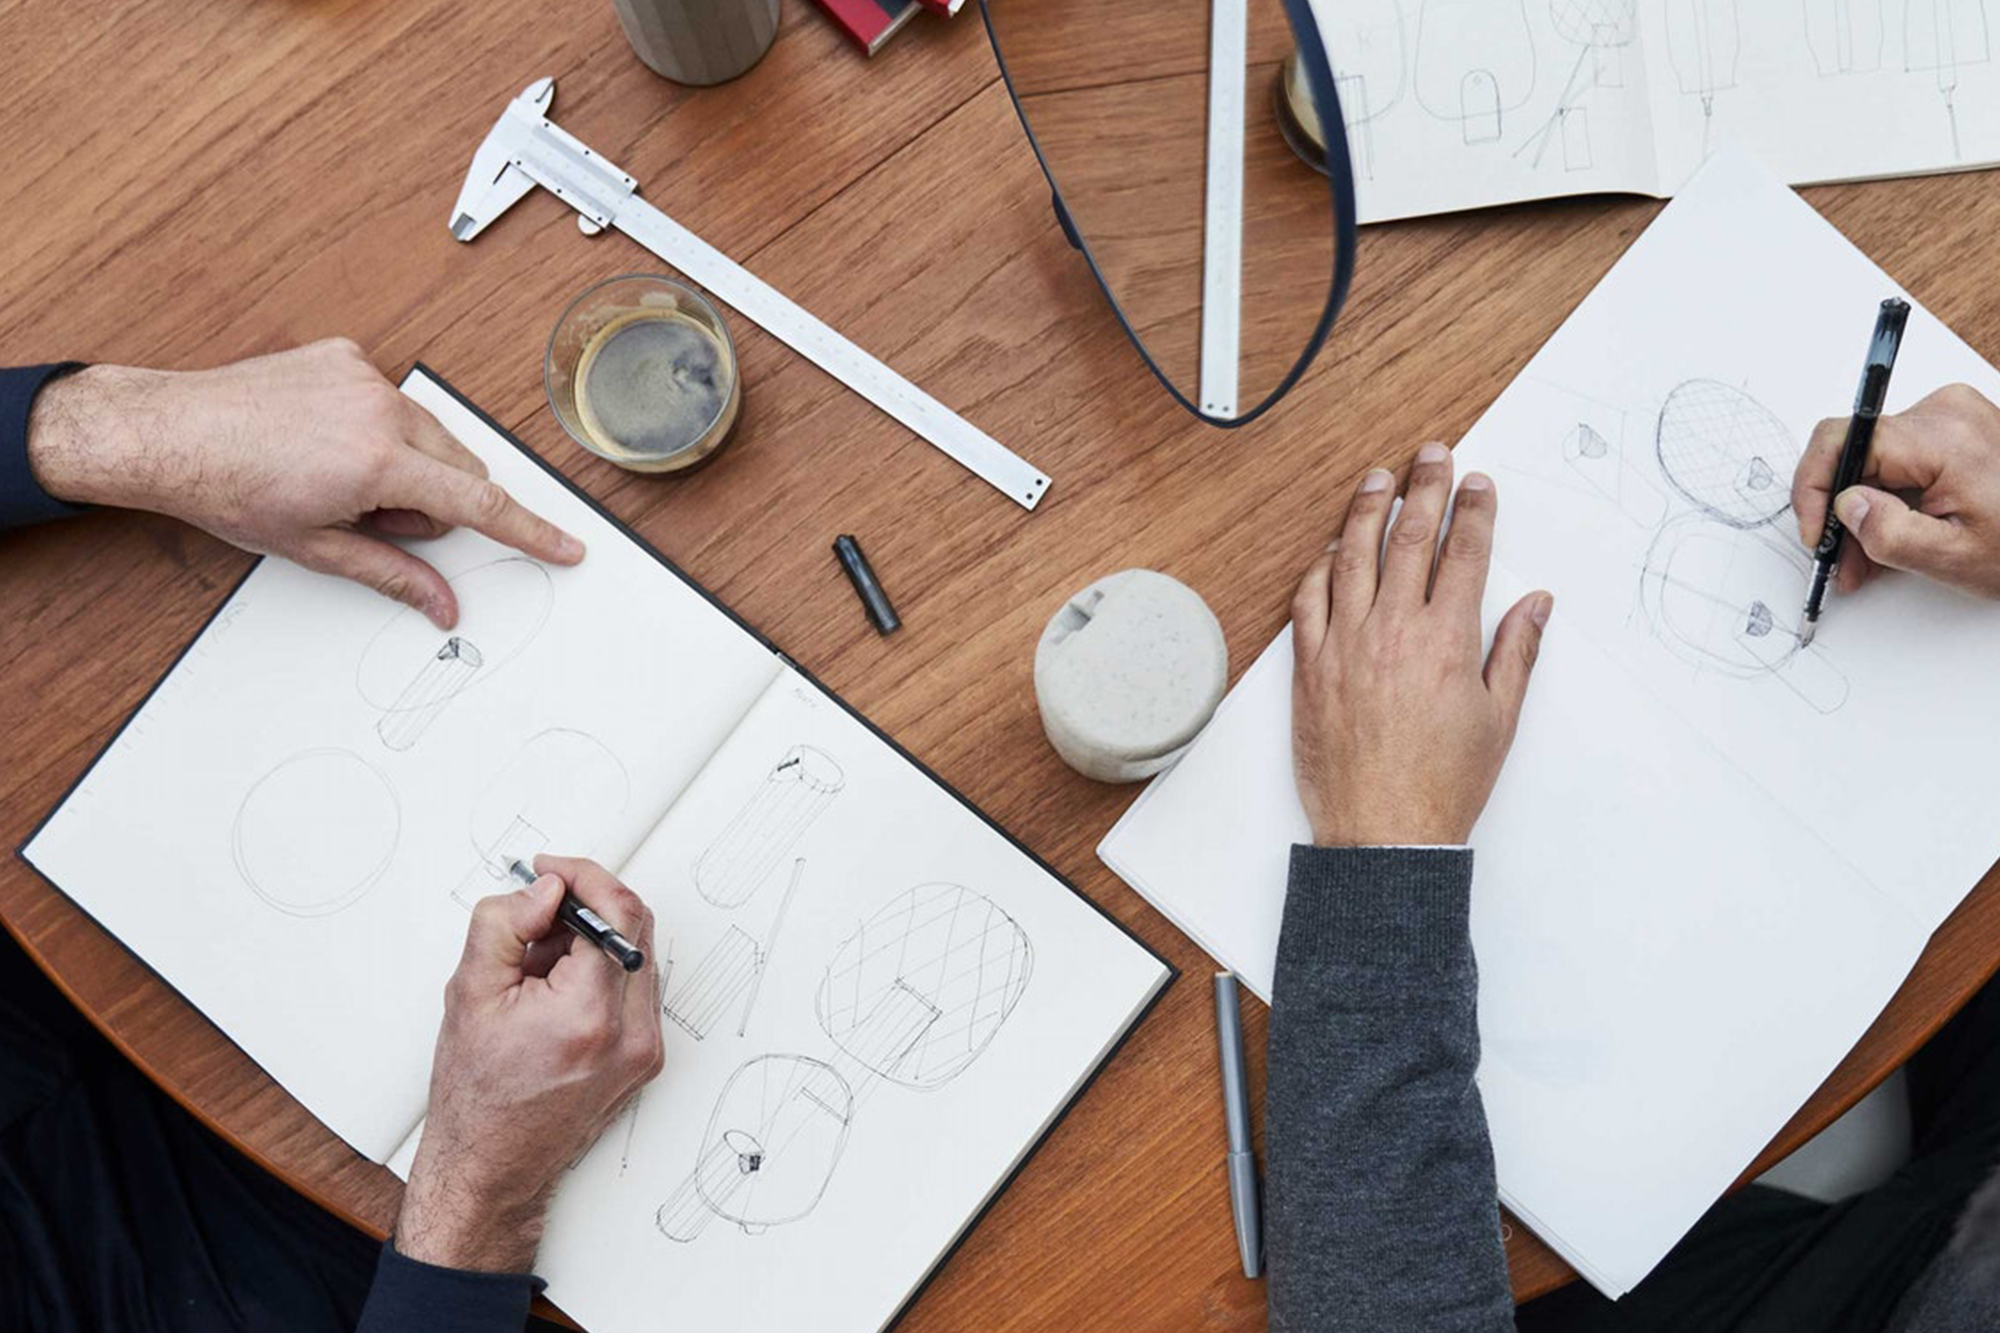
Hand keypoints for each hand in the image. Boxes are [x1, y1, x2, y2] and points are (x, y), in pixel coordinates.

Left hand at [24, 339, 583, 627]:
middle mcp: (379, 410)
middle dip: (433, 500)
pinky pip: (391, 399)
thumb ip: (394, 575)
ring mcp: (363, 377)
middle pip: (459, 467)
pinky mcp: (344, 356)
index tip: (566, 545)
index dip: (530, 531)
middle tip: (372, 517)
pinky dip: (376, 426)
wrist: (169, 433)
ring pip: (429, 433)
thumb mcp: (317, 548)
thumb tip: (441, 605)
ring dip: (406, 463)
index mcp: (377, 462)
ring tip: (340, 477)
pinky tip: (326, 438)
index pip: (478, 505)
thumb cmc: (228, 489)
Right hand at [396, 857, 663, 1272]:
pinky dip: (601, 972)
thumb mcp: (469, 994)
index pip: (616, 913)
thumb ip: (505, 924)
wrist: (491, 1167)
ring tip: (538, 967)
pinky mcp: (646, 1057)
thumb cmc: (477, 1096)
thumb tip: (547, 890)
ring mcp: (646, 1049)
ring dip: (593, 939)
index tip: (550, 872)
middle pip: (635, 928)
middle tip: (537, 913)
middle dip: (586, 905)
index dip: (582, 877)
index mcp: (590, 1016)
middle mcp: (632, 1034)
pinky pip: (635, 988)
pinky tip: (558, 991)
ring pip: (637, 955)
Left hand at [1290, 444, 1552, 846]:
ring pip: (1353, 558)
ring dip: (1366, 512)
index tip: (1477, 483)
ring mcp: (1344, 646)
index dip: (1473, 511)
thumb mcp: (1498, 719)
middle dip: (1423, 489)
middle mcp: (1392, 632)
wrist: (1382, 833)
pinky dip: (1321, 568)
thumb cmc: (1443, 785)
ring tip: (1377, 479)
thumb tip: (1536, 603)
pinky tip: (1333, 550)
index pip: (1464, 554)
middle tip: (1431, 455)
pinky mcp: (1309, 668)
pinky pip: (1309, 601)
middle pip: (1408, 540)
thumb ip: (1515, 652)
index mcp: (1445, 641)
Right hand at [1793, 383, 1999, 598]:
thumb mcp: (1953, 558)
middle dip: (1841, 510)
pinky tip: (1892, 531)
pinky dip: (1888, 496)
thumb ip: (1887, 534)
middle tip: (1841, 560)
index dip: (1814, 489)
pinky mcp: (1955, 425)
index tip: (1815, 531)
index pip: (1844, 440)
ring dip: (1863, 507)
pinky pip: (1899, 457)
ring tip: (1868, 558)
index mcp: (1944, 436)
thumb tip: (1844, 507)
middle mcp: (1945, 411)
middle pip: (1857, 453)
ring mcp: (1952, 414)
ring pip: (1875, 458)